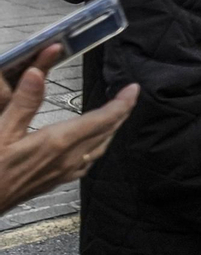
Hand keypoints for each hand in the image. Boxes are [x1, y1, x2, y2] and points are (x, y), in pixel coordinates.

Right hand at [0, 48, 138, 217]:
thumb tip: (36, 73)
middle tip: (129, 96)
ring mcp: (65, 172)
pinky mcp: (58, 180)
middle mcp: (68, 158)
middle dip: (121, 112)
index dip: (122, 103)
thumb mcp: (1, 131)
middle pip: (106, 132)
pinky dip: (98, 146)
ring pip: (100, 147)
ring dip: (112, 129)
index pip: (102, 119)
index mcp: (58, 142)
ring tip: (117, 114)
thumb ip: (23, 103)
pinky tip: (93, 143)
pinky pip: (89, 161)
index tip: (133, 89)